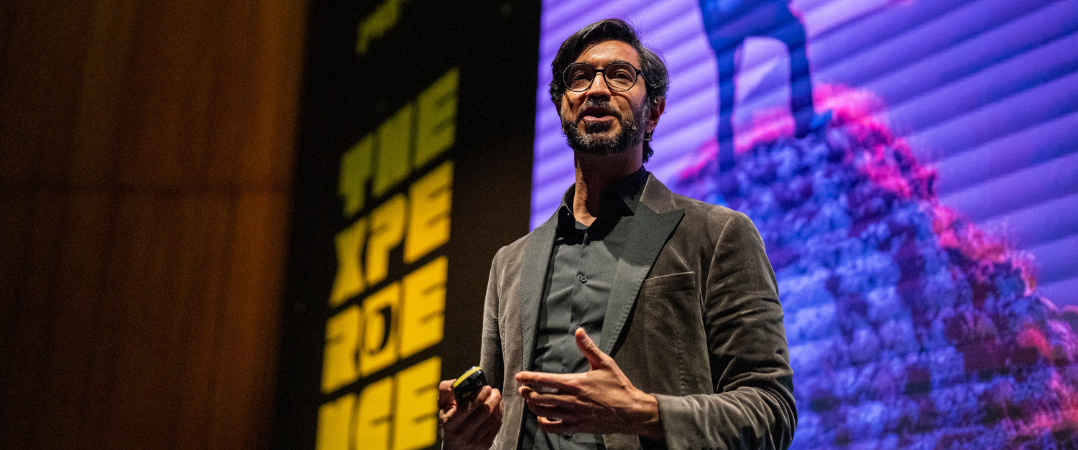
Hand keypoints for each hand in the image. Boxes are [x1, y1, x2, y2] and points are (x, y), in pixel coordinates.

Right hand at [438, 380, 502, 449]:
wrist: (454, 447)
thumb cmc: (449, 422)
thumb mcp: (443, 406)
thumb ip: (446, 390)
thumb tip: (455, 381)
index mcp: (450, 422)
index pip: (468, 407)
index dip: (479, 396)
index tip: (486, 387)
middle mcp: (462, 432)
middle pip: (484, 412)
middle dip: (492, 399)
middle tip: (494, 391)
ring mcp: (475, 440)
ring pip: (492, 418)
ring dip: (497, 405)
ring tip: (496, 397)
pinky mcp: (485, 444)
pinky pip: (497, 425)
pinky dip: (500, 413)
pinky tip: (498, 407)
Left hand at [515, 328, 663, 439]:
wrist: (630, 412)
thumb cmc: (618, 386)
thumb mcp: (605, 364)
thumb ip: (588, 348)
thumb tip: (579, 331)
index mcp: (574, 383)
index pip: (544, 380)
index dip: (528, 378)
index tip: (519, 376)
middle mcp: (569, 400)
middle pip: (538, 397)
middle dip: (527, 393)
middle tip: (523, 389)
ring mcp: (572, 415)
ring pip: (543, 412)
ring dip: (533, 406)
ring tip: (530, 400)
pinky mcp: (576, 427)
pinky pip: (553, 428)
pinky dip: (543, 423)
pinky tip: (542, 418)